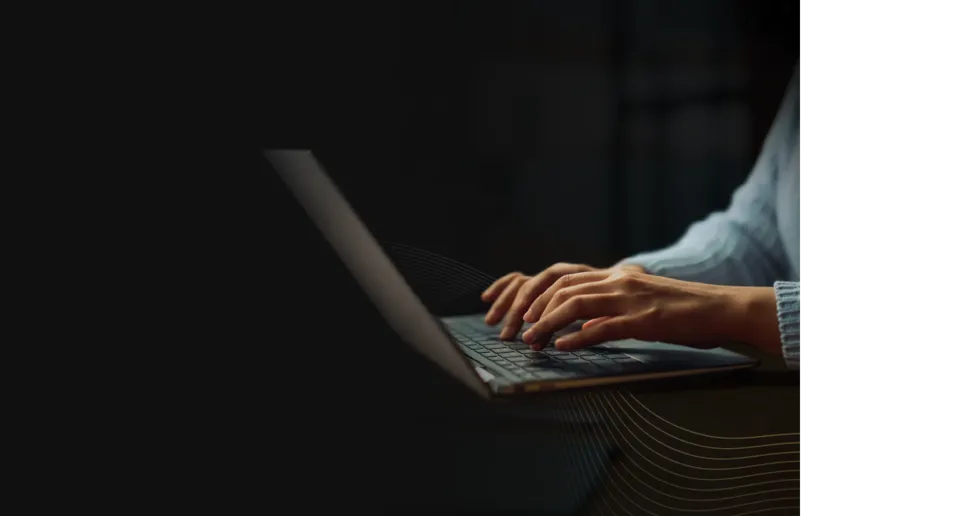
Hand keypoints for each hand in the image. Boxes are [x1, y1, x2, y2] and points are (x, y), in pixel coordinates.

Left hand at [521, 269, 779, 351]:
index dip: (536, 295)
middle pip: (562, 288)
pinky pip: (603, 327)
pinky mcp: (644, 321)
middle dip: (533, 310)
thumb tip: (583, 324)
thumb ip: (611, 308)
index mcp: (616, 276)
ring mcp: (630, 299)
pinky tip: (562, 347)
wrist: (720, 308)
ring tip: (530, 340)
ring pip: (575, 305)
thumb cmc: (682, 310)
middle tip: (517, 332)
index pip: (564, 278)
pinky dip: (578, 337)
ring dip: (547, 323)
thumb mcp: (640, 302)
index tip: (518, 315)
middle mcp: (618, 281)